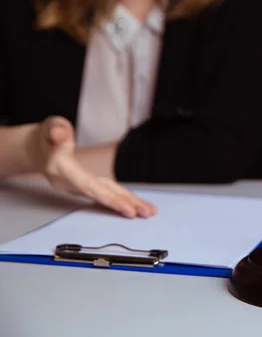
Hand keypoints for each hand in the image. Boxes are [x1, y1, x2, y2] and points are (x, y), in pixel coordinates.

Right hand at [29, 116, 155, 217]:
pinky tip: (135, 204)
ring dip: (126, 203)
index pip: (89, 186)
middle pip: (100, 195)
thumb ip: (55, 131)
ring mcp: (80, 185)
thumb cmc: (47, 136)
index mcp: (63, 170)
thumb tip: (59, 133)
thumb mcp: (50, 128)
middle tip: (145, 213)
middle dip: (124, 205)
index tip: (128, 209)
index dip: (109, 199)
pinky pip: (105, 193)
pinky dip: (121, 198)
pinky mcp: (87, 184)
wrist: (36, 148)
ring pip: (105, 195)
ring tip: (147, 211)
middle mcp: (71, 183)